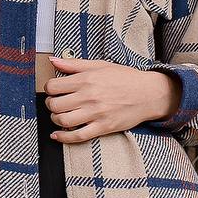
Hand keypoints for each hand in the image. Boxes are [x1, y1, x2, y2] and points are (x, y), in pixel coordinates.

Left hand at [44, 56, 181, 141]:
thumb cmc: (125, 78)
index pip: (53, 86)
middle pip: (55, 105)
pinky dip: (64, 137)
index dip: (49, 89)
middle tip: (55, 104)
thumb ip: (74, 64)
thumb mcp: (100, 65)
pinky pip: (78, 136)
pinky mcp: (103, 127)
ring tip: (59, 116)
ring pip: (63, 121)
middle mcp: (89, 96)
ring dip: (55, 120)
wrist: (148, 93)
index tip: (53, 90)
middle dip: (50, 105)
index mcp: (86, 79)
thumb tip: (53, 60)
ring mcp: (96, 113)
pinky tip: (57, 135)